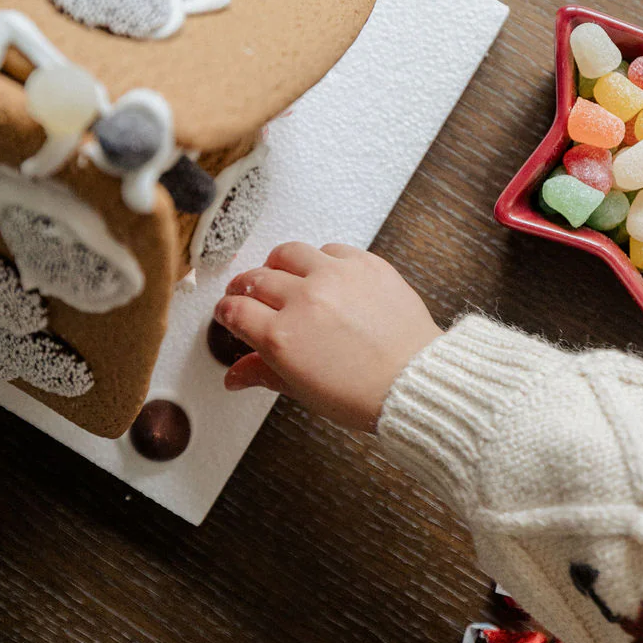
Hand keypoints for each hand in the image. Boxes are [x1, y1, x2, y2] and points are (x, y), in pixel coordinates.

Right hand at [214, 243, 441, 432]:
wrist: (415, 382)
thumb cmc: (364, 394)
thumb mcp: (303, 390)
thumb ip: (264, 373)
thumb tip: (236, 376)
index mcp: (282, 336)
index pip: (235, 310)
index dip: (226, 312)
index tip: (230, 314)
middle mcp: (304, 300)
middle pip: (255, 279)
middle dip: (246, 289)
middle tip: (249, 296)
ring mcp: (334, 277)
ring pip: (288, 253)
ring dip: (278, 265)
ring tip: (282, 276)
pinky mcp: (364, 264)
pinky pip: (330, 248)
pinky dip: (321, 260)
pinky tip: (323, 275)